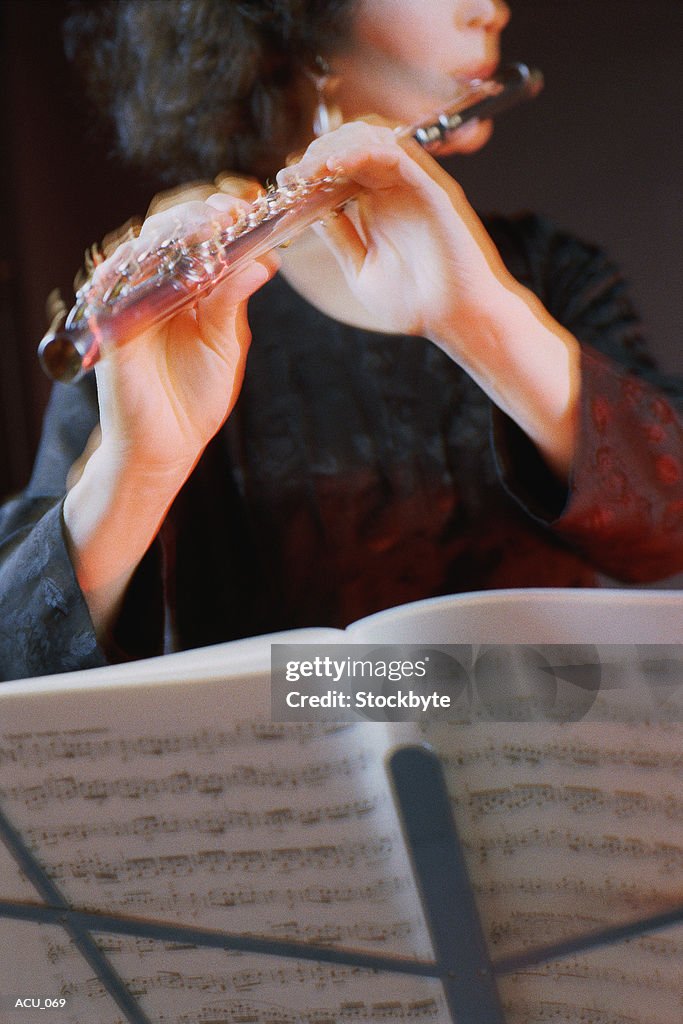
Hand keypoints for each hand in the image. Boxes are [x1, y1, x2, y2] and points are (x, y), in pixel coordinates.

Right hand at [94, 193, 277, 479]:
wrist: (169, 445)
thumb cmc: (196, 397)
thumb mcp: (224, 343)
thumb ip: (234, 300)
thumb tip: (267, 259)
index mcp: (186, 284)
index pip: (198, 229)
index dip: (222, 208)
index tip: (252, 199)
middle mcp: (154, 283)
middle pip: (169, 224)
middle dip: (202, 209)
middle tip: (233, 208)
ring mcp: (129, 298)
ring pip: (144, 242)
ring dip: (178, 227)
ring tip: (213, 223)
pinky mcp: (108, 319)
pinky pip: (116, 278)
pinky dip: (139, 261)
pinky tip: (166, 251)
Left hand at [279, 122, 579, 479]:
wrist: (458, 321)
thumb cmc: (418, 304)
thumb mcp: (362, 270)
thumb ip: (339, 237)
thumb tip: (308, 212)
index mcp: (379, 205)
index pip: (340, 166)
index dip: (308, 168)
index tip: (283, 185)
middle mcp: (396, 188)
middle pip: (350, 144)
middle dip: (314, 154)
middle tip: (290, 177)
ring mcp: (415, 185)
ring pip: (371, 138)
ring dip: (333, 147)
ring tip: (307, 170)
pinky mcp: (434, 189)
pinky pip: (396, 153)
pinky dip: (362, 151)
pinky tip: (334, 167)